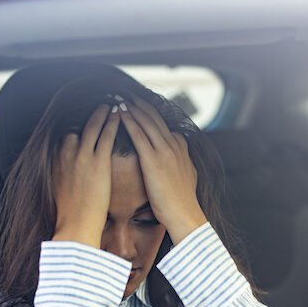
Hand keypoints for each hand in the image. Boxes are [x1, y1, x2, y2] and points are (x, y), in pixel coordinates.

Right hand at [52, 104, 119, 247]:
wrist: (75, 227)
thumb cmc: (69, 215)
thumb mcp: (59, 191)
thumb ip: (63, 177)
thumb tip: (68, 178)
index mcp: (55, 161)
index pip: (65, 136)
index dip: (75, 127)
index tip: (82, 121)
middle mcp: (66, 155)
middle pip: (78, 127)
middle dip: (89, 115)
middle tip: (98, 105)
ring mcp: (82, 157)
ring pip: (93, 127)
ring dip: (102, 114)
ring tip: (110, 105)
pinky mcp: (97, 162)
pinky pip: (106, 136)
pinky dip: (112, 123)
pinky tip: (119, 116)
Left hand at [118, 97, 206, 243]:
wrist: (184, 214)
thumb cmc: (181, 200)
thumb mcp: (187, 173)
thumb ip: (181, 158)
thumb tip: (178, 150)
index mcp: (180, 147)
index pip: (163, 123)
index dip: (150, 112)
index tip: (139, 103)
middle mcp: (173, 144)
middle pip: (154, 117)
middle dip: (139, 103)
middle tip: (126, 92)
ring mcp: (164, 151)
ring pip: (146, 122)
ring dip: (132, 107)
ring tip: (120, 97)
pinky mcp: (153, 160)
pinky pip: (139, 135)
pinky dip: (129, 121)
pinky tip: (120, 113)